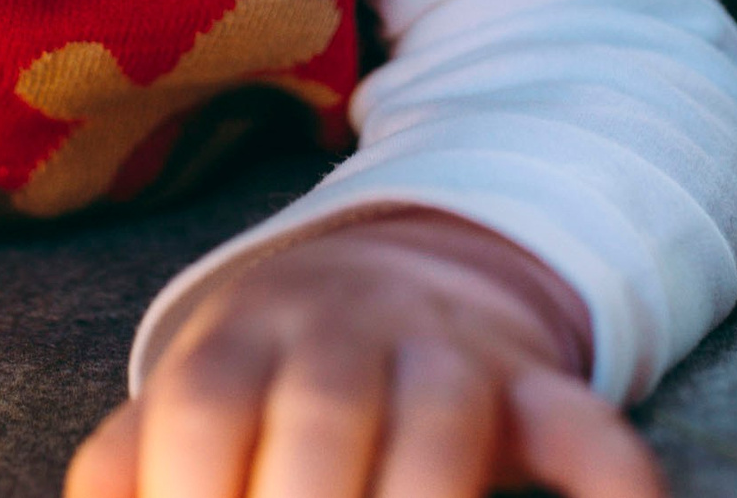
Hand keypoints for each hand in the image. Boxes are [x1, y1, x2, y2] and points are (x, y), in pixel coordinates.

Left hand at [69, 212, 663, 497]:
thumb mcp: (182, 402)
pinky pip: (586, 427)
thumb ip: (125, 470)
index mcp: (238, 339)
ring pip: (445, 416)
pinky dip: (611, 480)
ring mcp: (447, 353)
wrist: (393, 261)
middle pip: (321, 412)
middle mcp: (342, 333)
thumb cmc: (260, 377)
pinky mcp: (537, 386)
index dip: (188, 490)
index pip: (199, 408)